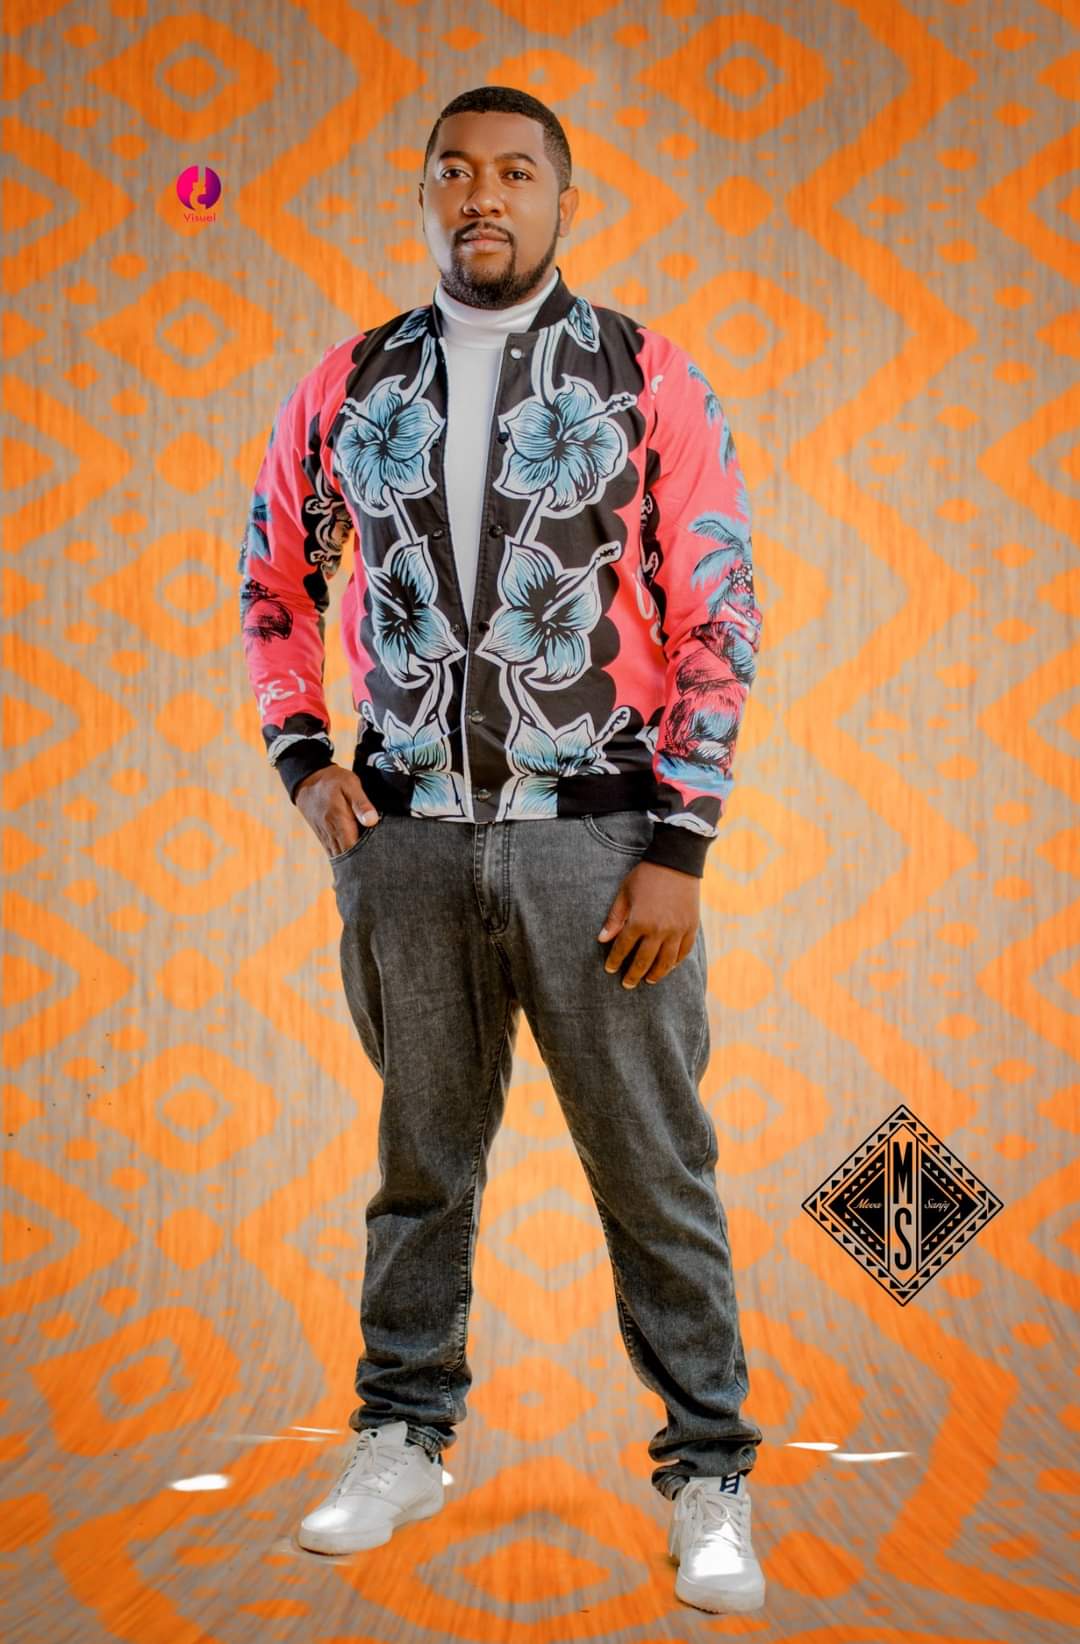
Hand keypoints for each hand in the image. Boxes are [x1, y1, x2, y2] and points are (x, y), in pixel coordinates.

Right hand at [295, 764, 379, 857]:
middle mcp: (331, 834)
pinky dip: (347, 859)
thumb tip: (372, 821)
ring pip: (342, 859)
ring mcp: (326, 838)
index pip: (355, 850)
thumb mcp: (350, 784)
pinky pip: (336, 854)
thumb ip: (361, 803)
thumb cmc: (332, 781)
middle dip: (365, 863)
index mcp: (339, 822)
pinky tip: (359, 860)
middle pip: (350, 859)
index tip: (382, 859)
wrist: (307, 780)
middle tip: (381, 865)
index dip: (369, 857)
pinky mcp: (324, 838)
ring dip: (355, 863)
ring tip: (372, 865)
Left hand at [596, 860, 700, 987]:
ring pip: (666, 962)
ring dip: (656, 974)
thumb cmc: (646, 876)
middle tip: (627, 984)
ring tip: (648, 980)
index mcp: (639, 922)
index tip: (610, 969)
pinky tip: (669, 967)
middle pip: (644, 961)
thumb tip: (602, 939)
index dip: (615, 961)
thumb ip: (614, 919)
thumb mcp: (625, 894)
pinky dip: (676, 962)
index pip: (623, 949)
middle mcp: (659, 931)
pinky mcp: (691, 928)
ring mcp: (677, 931)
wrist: (676, 862)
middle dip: (633, 975)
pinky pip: (683, 952)